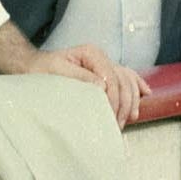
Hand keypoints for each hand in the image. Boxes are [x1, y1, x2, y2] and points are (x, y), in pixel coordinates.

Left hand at [35, 45, 149, 127]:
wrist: (35, 69)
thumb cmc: (43, 72)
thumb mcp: (57, 72)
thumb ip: (80, 78)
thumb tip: (103, 86)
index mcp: (91, 54)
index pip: (111, 77)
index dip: (114, 99)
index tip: (110, 118)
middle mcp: (101, 57)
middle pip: (123, 80)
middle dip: (124, 104)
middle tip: (117, 125)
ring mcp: (105, 64)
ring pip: (128, 80)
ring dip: (132, 100)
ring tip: (129, 119)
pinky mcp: (105, 73)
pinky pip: (127, 76)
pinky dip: (137, 84)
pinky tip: (145, 94)